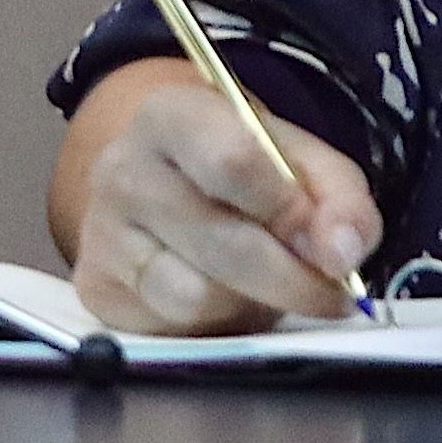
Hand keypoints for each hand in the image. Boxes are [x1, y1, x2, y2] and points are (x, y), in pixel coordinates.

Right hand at [57, 58, 379, 329]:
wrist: (164, 187)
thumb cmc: (239, 172)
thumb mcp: (299, 162)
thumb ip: (338, 199)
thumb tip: (343, 252)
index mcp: (172, 116)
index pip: (233, 161)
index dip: (293, 213)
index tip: (334, 248)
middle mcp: (124, 168)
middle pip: (223, 241)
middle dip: (294, 279)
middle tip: (331, 292)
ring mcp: (103, 232)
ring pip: (199, 295)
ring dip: (253, 302)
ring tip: (266, 286)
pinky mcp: (99, 289)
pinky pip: (175, 326)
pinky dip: (217, 323)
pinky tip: (226, 300)